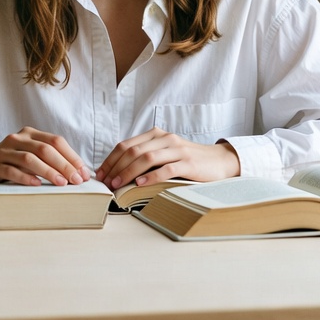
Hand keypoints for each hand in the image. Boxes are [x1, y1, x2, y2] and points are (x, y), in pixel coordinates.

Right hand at [0, 127, 89, 187]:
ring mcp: (5, 150)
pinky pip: (12, 170)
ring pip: (30, 158)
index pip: (56, 141)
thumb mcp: (29, 155)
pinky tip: (37, 185)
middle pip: (45, 149)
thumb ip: (48, 159)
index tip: (84, 173)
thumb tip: (76, 173)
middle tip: (76, 180)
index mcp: (30, 133)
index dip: (72, 156)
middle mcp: (18, 138)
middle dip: (64, 165)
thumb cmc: (10, 162)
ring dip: (48, 171)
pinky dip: (26, 177)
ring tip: (61, 183)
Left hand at [95, 128, 240, 189]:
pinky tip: (140, 184)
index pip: (126, 145)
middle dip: (116, 167)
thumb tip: (118, 172)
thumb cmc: (187, 160)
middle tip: (106, 182)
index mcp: (156, 134)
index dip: (111, 159)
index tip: (101, 174)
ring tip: (118, 184)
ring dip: (129, 172)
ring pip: (147, 157)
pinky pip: (167, 168)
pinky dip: (151, 176)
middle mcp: (165, 138)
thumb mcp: (164, 153)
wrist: (218, 160)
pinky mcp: (188, 162)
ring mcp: (177, 149)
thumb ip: (146, 157)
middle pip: (133, 150)